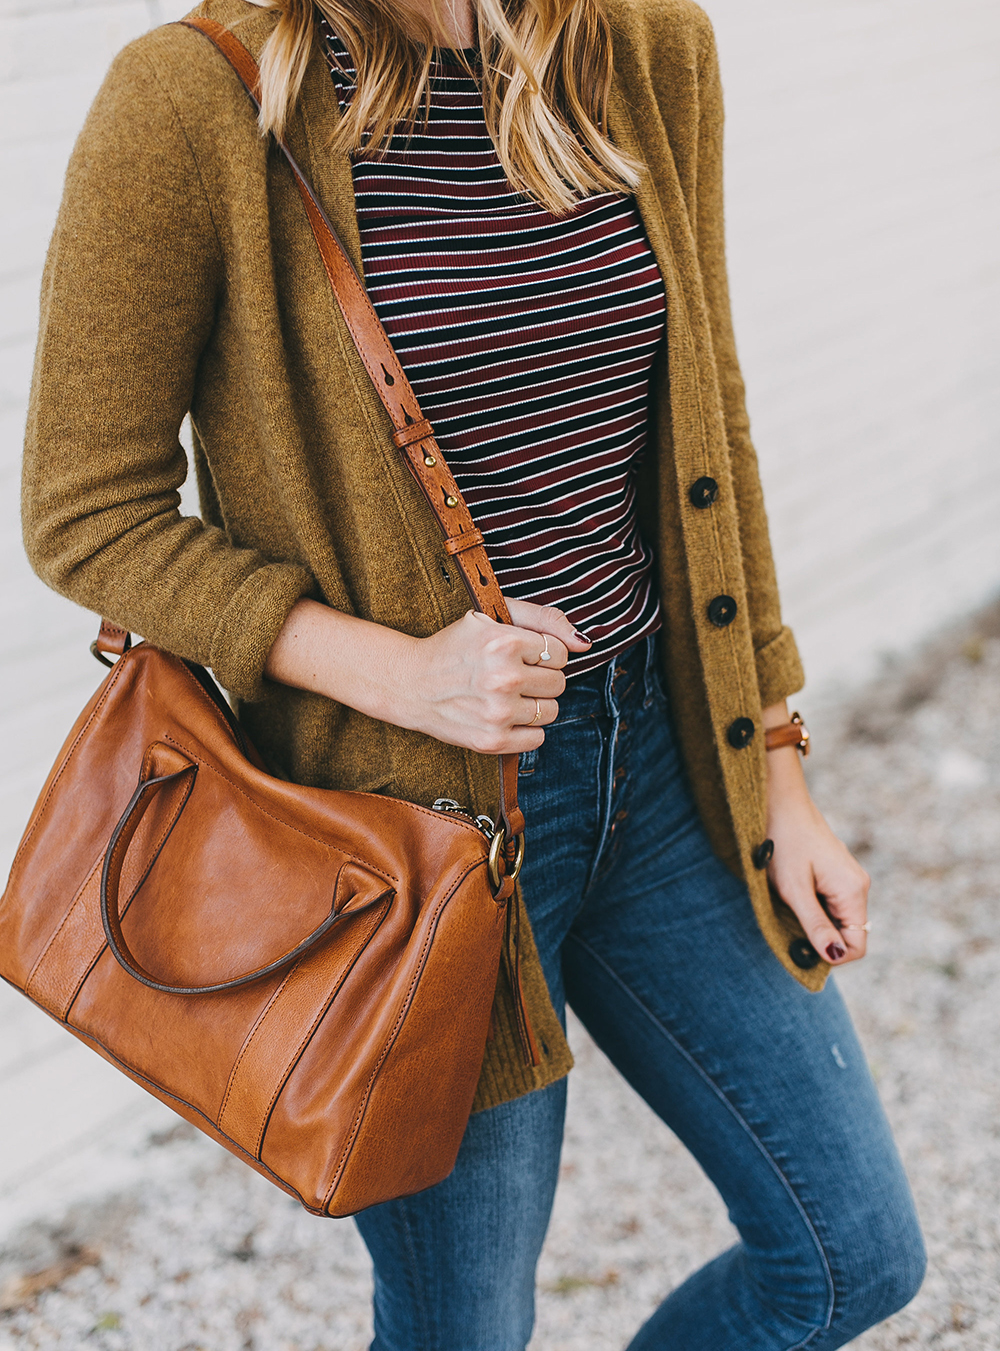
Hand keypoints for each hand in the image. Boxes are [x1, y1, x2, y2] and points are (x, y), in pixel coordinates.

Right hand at [397, 601, 590, 753]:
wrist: (410, 684)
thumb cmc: (455, 647)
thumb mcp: (492, 617)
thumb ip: (543, 619)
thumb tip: (584, 644)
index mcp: (504, 642)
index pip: (559, 653)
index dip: (543, 654)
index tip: (521, 655)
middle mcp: (503, 678)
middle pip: (559, 683)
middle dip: (540, 678)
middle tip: (512, 675)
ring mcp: (498, 712)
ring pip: (551, 711)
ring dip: (535, 704)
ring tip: (507, 695)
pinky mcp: (493, 740)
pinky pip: (538, 738)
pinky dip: (526, 729)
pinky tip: (504, 715)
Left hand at [763, 707, 869, 966]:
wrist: (778, 800)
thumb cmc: (784, 841)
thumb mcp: (794, 889)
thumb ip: (815, 925)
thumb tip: (834, 956)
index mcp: (854, 891)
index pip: (857, 945)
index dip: (832, 955)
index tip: (800, 947)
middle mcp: (858, 886)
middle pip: (848, 934)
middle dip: (821, 938)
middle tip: (788, 924)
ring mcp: (848, 878)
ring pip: (837, 919)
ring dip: (814, 921)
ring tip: (788, 904)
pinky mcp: (836, 872)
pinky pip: (830, 903)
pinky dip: (812, 906)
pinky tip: (791, 893)